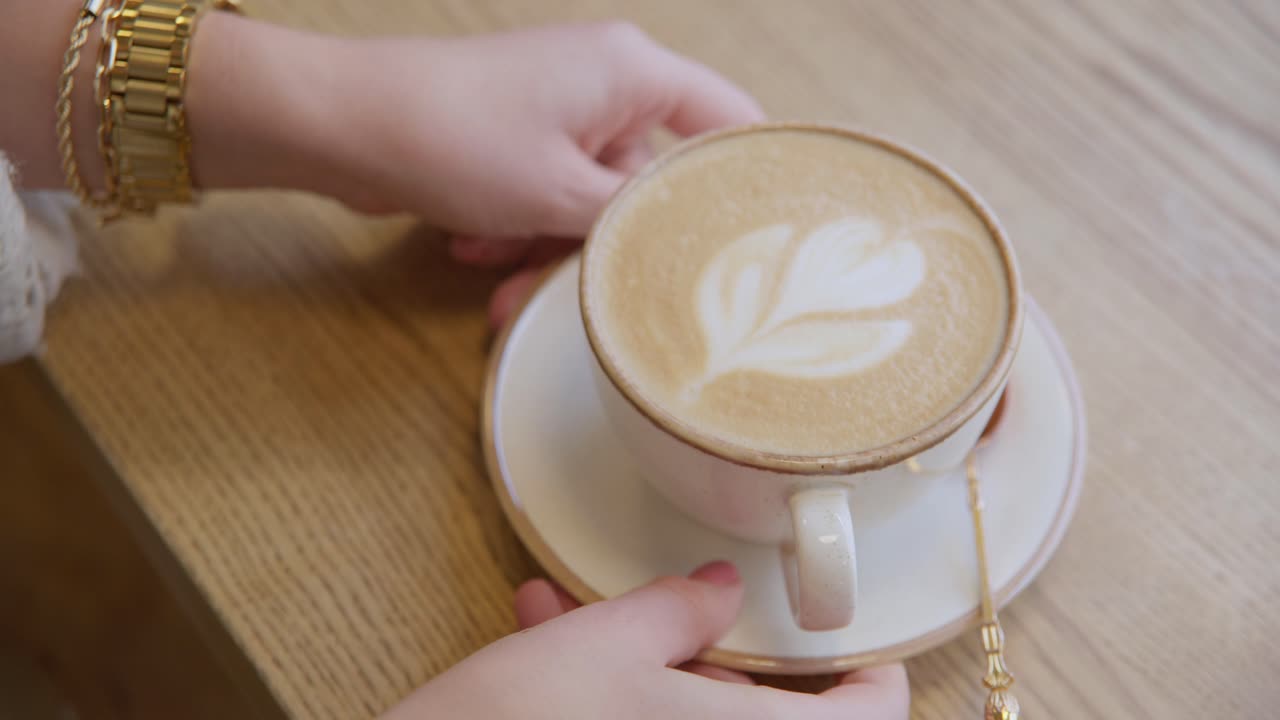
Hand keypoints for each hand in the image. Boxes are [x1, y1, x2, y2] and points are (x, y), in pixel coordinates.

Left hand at [339, 24, 761, 327]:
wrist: (342, 124)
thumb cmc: (455, 139)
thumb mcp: (561, 196)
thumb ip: (637, 222)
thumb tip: (686, 248)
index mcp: (634, 72)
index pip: (729, 122)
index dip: (746, 183)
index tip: (757, 248)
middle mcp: (605, 82)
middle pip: (649, 179)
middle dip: (609, 243)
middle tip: (591, 297)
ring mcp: (559, 108)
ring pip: (590, 198)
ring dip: (550, 249)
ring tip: (504, 289)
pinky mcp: (519, 133)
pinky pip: (547, 192)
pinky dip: (519, 228)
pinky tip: (475, 251)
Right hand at [381, 562, 908, 719]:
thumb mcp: (601, 648)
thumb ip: (678, 611)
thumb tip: (719, 588)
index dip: (871, 679)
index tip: (852, 644)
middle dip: (715, 666)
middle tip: (670, 625)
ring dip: (651, 679)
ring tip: (576, 626)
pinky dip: (617, 707)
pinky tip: (547, 654)